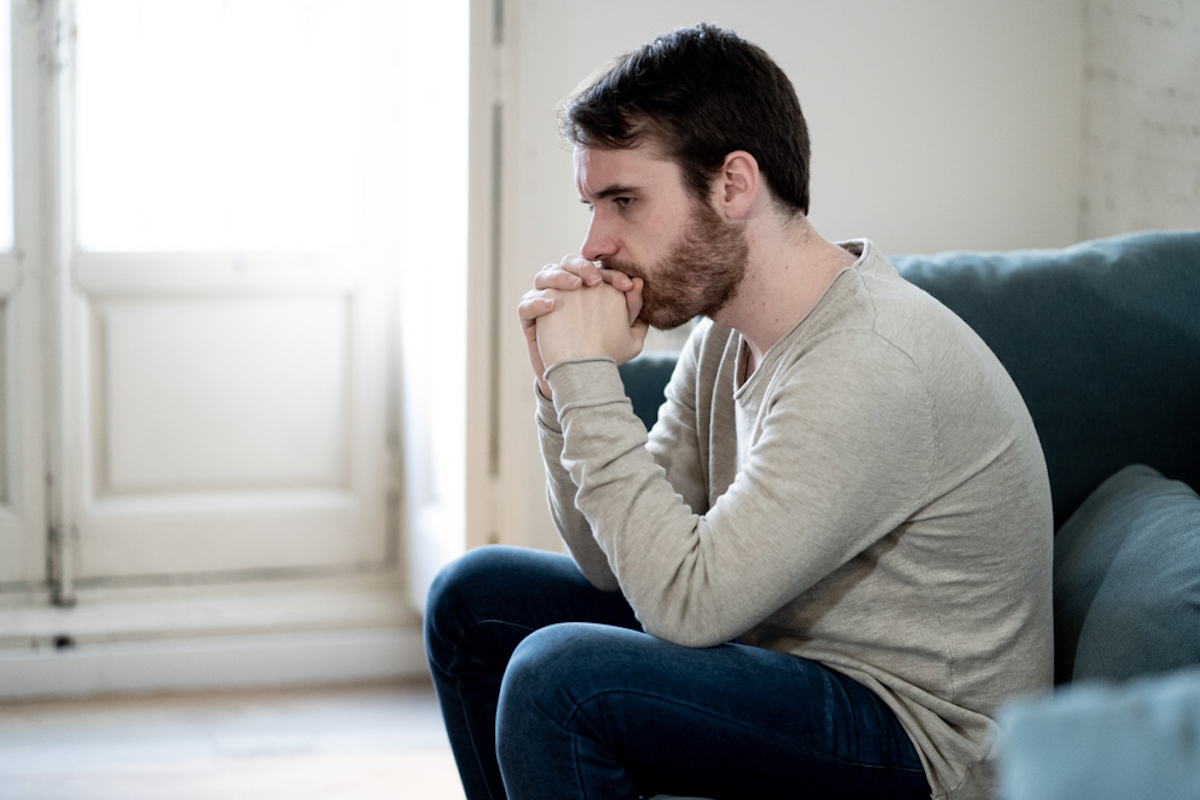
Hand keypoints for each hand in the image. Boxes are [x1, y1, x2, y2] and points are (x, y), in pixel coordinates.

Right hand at [518, 255, 645, 397]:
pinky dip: (537, 302)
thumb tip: (639, 283)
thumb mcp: (628, 336)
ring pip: (544, 276)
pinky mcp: (529, 318)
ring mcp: (545, 302)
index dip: (612, 273)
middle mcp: (566, 291)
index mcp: (589, 288)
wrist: (580, 378)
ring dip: (559, 276)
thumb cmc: (605, 354)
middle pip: (567, 264)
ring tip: (575, 286)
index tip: (627, 286)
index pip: (597, 270)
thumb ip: (633, 310)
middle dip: (582, 267)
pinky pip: (525, 304)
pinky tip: (552, 306)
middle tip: (596, 281)